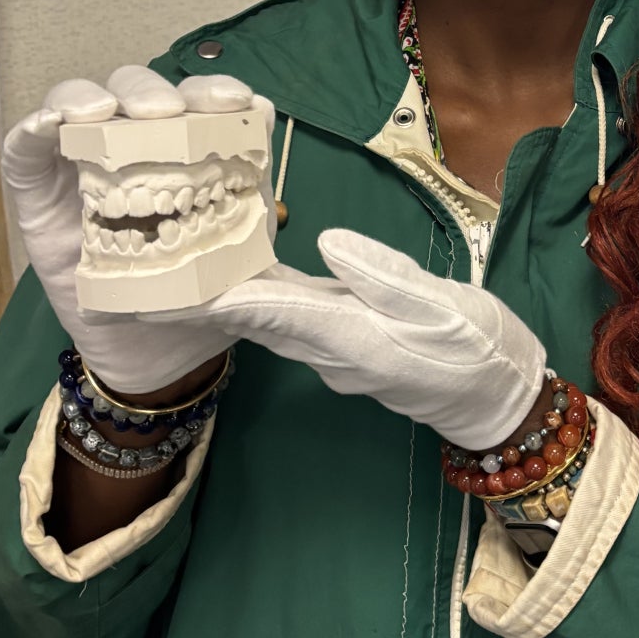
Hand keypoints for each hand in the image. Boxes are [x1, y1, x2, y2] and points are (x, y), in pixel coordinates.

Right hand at [1, 65, 276, 393]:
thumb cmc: (204, 289)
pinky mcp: (38, 192)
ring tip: (104, 115)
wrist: (159, 351)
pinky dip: (32, 128)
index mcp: (187, 148)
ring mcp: (80, 163)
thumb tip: (267, 146)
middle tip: (167, 114)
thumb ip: (258, 206)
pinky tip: (49, 126)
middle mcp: (133, 145)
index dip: (211, 88)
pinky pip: (25, 151)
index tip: (234, 102)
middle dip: (150, 92)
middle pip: (134, 92)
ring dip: (90, 99)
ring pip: (77, 105)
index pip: (194, 98)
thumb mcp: (243, 249)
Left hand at [145, 228, 545, 449]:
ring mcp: (335, 350)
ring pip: (264, 318)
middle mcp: (331, 350)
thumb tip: (326, 241)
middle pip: (252, 318)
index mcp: (353, 337)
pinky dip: (255, 295)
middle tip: (140, 272)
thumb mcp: (445, 305)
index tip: (165, 284)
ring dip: (218, 297)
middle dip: (197, 299)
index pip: (273, 310)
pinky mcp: (344, 340)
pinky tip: (237, 268)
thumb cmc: (479, 348)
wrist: (498, 396)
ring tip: (171, 265)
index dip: (218, 293)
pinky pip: (288, 316)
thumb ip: (386, 276)